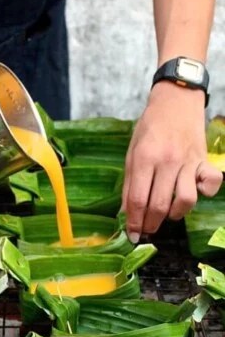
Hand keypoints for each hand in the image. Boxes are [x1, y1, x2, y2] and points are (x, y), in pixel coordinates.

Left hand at [122, 81, 221, 241]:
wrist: (176, 101)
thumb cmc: (149, 128)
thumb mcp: (131, 152)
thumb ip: (129, 183)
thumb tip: (125, 212)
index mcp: (143, 158)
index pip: (137, 199)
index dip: (134, 221)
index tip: (132, 235)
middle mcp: (166, 161)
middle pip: (159, 204)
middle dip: (151, 224)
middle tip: (147, 231)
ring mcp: (188, 161)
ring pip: (186, 199)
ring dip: (175, 214)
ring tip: (167, 214)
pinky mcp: (205, 159)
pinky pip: (211, 183)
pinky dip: (204, 193)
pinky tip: (194, 192)